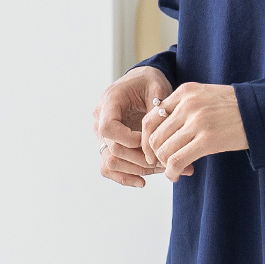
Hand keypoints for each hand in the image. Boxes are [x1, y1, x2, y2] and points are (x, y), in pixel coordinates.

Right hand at [94, 69, 171, 187]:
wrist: (143, 81)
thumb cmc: (150, 82)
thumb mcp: (158, 90)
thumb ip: (156, 115)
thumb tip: (158, 146)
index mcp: (109, 101)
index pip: (108, 129)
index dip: (128, 140)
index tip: (148, 141)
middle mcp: (100, 119)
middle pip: (112, 150)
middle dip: (139, 159)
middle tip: (164, 161)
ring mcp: (102, 134)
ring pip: (110, 162)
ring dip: (136, 169)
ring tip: (161, 169)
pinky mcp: (108, 145)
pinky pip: (109, 168)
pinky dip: (124, 177)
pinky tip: (143, 182)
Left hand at [141, 80, 249, 180]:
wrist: (260, 111)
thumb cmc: (234, 108)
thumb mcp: (205, 96)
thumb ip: (184, 106)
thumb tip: (164, 126)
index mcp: (184, 92)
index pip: (151, 117)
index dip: (147, 138)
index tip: (152, 151)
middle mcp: (187, 104)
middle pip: (155, 136)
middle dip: (155, 155)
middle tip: (162, 164)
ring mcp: (197, 122)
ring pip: (164, 150)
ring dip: (164, 166)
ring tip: (172, 171)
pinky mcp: (207, 140)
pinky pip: (177, 161)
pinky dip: (172, 172)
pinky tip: (176, 176)